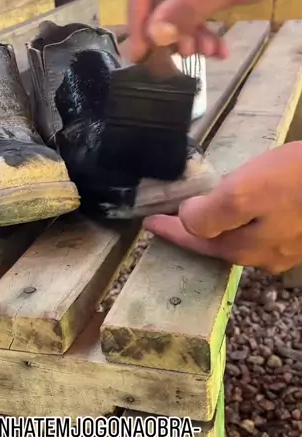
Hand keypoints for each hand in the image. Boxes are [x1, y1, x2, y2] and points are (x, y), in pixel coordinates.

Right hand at [125, 0, 301, 61]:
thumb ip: (189, 7)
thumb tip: (154, 35)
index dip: (140, 20)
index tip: (139, 53)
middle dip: (171, 31)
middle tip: (182, 57)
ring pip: (175, 7)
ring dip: (189, 34)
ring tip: (207, 52)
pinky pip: (192, 7)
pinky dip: (202, 28)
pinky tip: (216, 47)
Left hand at [143, 143, 301, 274]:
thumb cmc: (299, 180)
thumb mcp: (246, 192)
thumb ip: (212, 213)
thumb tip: (188, 220)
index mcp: (248, 249)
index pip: (197, 244)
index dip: (171, 232)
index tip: (149, 222)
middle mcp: (268, 256)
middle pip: (220, 245)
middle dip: (196, 233)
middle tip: (173, 215)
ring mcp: (291, 247)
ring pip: (244, 238)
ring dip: (221, 226)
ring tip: (205, 209)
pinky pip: (266, 228)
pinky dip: (246, 218)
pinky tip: (249, 205)